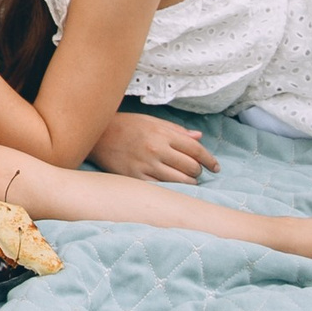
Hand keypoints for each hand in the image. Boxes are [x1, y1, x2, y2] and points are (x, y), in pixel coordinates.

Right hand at [90, 111, 220, 182]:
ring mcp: (146, 165)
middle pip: (191, 167)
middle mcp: (156, 149)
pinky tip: (172, 186)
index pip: (196, 150)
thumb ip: (176, 130)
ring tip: (186, 180)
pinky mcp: (135, 177)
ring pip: (180, 181)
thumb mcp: (152, 121)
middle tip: (195, 172)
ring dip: (188, 183)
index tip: (215, 167)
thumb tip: (199, 137)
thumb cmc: (126, 125)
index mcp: (163, 134)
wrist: (96, 135)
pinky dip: (171, 189)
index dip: (210, 160)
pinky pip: (161, 188)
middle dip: (198, 172)